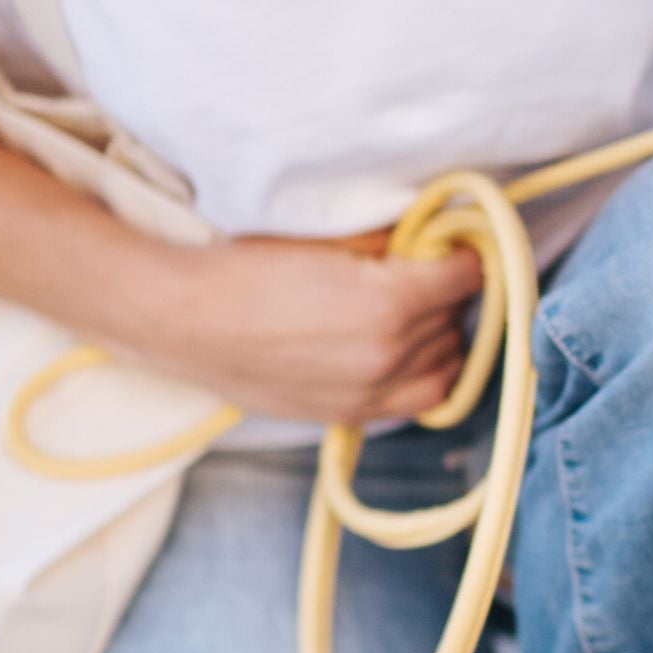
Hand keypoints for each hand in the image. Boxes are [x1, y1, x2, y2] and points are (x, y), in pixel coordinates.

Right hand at [111, 230, 486, 425]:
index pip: (467, 278)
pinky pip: (418, 401)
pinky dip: (427, 375)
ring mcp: (368, 394)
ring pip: (448, 366)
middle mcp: (388, 357)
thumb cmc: (249, 268)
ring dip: (445, 336)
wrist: (185, 321)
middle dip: (453, 292)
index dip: (467, 255)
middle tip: (434, 269)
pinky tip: (410, 351)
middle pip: (458, 320)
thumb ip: (394, 239)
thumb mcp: (331, 237)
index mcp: (390, 304)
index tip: (458, 244)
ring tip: (421, 310)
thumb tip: (436, 237)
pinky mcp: (346, 416)